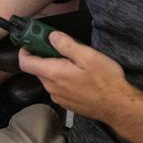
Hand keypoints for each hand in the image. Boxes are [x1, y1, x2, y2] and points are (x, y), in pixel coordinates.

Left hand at [18, 31, 136, 122]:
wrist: (117, 106)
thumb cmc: (105, 81)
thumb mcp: (88, 56)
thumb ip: (66, 45)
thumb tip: (51, 36)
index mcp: (53, 73)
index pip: (25, 62)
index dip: (25, 50)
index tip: (32, 40)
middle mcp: (51, 87)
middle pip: (37, 68)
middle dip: (44, 55)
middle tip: (60, 46)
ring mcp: (58, 97)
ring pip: (48, 77)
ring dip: (54, 67)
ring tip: (74, 61)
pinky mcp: (65, 103)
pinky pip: (57, 86)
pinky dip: (61, 78)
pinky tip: (78, 76)